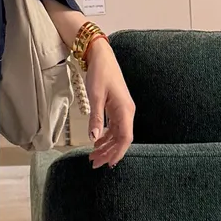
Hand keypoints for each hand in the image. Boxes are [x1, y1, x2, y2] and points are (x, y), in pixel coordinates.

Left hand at [83, 40, 134, 169]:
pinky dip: (105, 136)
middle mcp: (127, 112)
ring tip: (93, 155)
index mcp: (125, 110)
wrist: (102, 57)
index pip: (125, 138)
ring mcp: (123, 110)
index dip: (117, 152)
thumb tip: (94, 138)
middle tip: (94, 163)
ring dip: (106, 146)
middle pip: (121, 139)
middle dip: (109, 152)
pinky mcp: (117, 108)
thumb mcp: (95, 96)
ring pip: (117, 134)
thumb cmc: (100, 73)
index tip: (108, 163)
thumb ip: (96, 118)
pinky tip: (97, 142)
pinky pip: (114, 127)